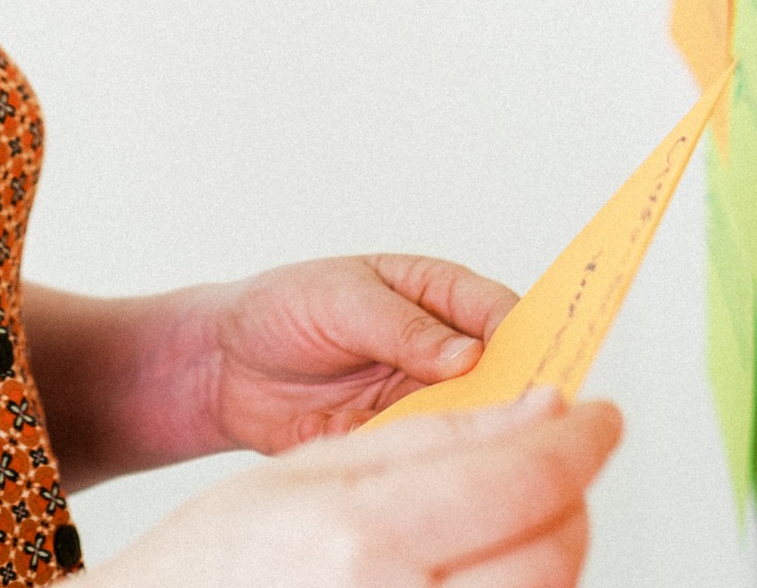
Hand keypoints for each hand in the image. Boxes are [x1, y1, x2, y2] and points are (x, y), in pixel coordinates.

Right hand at [91, 389, 621, 587]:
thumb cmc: (220, 555)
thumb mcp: (310, 468)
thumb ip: (433, 436)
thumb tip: (539, 409)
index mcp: (363, 541)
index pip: (523, 481)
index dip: (580, 441)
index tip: (600, 414)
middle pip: (553, 554)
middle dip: (574, 496)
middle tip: (563, 459)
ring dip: (554, 548)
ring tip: (518, 511)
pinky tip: (492, 563)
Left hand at [192, 253, 517, 449]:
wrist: (225, 367)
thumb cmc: (283, 310)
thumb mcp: (340, 299)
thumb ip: (402, 327)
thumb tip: (466, 354)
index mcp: (436, 296)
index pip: (498, 312)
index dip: (521, 336)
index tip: (532, 360)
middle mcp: (440, 352)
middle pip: (499, 376)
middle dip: (511, 395)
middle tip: (513, 413)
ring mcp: (420, 400)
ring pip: (470, 422)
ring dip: (469, 434)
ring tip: (455, 437)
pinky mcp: (395, 442)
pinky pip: (426, 456)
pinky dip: (423, 461)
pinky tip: (407, 457)